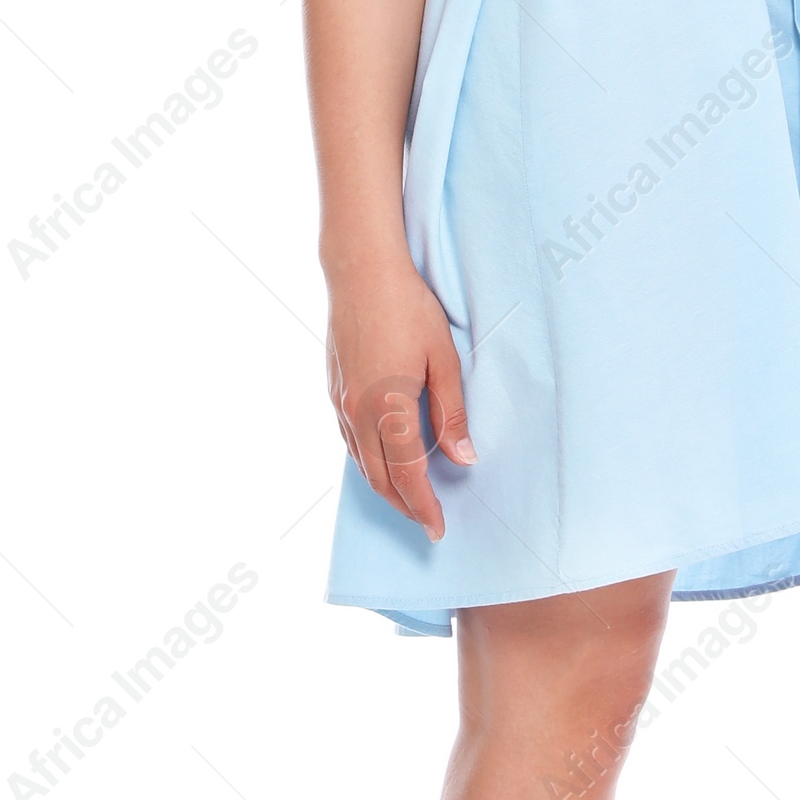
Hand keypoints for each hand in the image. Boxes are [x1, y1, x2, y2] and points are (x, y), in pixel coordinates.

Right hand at [327, 260, 473, 543]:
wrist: (360, 270)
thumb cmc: (409, 307)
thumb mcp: (444, 358)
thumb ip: (452, 412)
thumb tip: (465, 458)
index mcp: (390, 407)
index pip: (408, 475)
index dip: (424, 507)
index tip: (438, 529)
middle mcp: (358, 411)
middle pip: (380, 478)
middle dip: (405, 506)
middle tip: (427, 523)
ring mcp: (341, 401)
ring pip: (361, 463)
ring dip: (385, 487)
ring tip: (409, 501)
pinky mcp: (334, 389)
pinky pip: (349, 441)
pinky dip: (367, 463)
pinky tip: (381, 462)